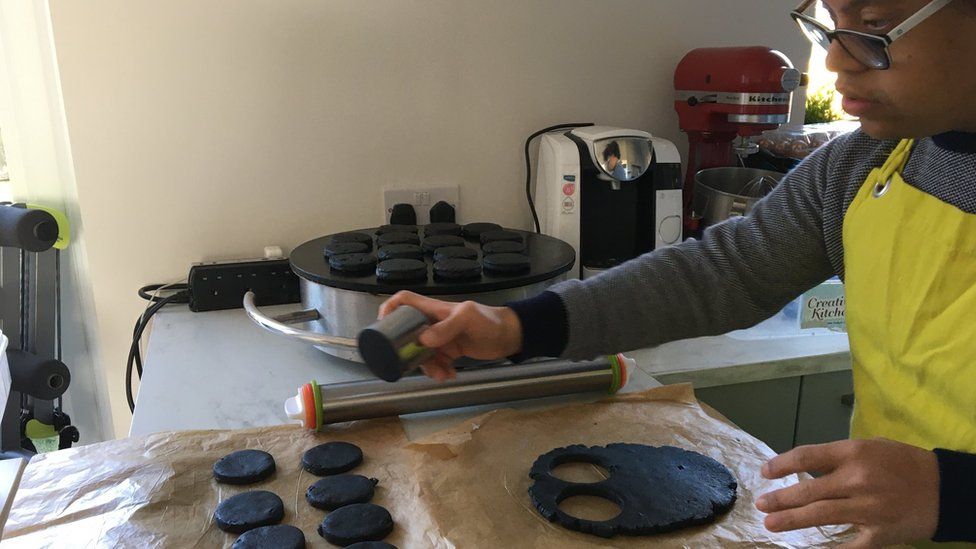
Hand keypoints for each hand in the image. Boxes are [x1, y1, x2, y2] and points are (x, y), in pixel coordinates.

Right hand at [378, 291, 523, 380]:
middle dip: (409, 352)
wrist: (511, 335)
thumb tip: (422, 340)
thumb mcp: (468, 319)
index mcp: (434, 309)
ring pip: (422, 353)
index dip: (389, 309)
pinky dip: (440, 371)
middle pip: (408, 334)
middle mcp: (433, 322)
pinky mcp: (450, 351)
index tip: (382, 326)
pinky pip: (436, 363)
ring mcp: (441, 338)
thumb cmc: (489, 320)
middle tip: (415, 365)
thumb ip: (446, 328)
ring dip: (428, 367)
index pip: (404, 301)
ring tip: (442, 375)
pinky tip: (451, 375)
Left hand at [756, 438, 939, 547]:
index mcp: (853, 453)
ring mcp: (867, 508)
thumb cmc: (903, 463)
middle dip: (780, 499)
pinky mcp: (879, 533)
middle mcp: (857, 479)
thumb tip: (806, 466)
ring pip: (820, 515)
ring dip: (791, 520)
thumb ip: (840, 456)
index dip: (782, 464)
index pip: (807, 457)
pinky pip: (848, 545)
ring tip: (770, 523)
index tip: (765, 472)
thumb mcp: (871, 446)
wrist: (944, 488)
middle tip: (761, 504)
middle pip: (808, 490)